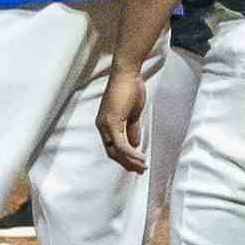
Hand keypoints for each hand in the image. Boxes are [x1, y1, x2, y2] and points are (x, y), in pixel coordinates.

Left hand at [95, 57, 146, 176]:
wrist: (127, 74)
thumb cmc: (130, 89)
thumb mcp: (133, 114)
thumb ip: (132, 129)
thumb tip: (135, 144)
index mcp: (106, 123)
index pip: (112, 146)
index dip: (124, 157)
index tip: (136, 164)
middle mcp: (102, 126)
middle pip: (112, 152)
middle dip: (126, 163)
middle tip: (139, 170)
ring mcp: (105, 124)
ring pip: (115, 150)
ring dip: (129, 160)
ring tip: (142, 166)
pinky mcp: (111, 122)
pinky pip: (120, 143)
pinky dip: (129, 152)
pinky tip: (139, 157)